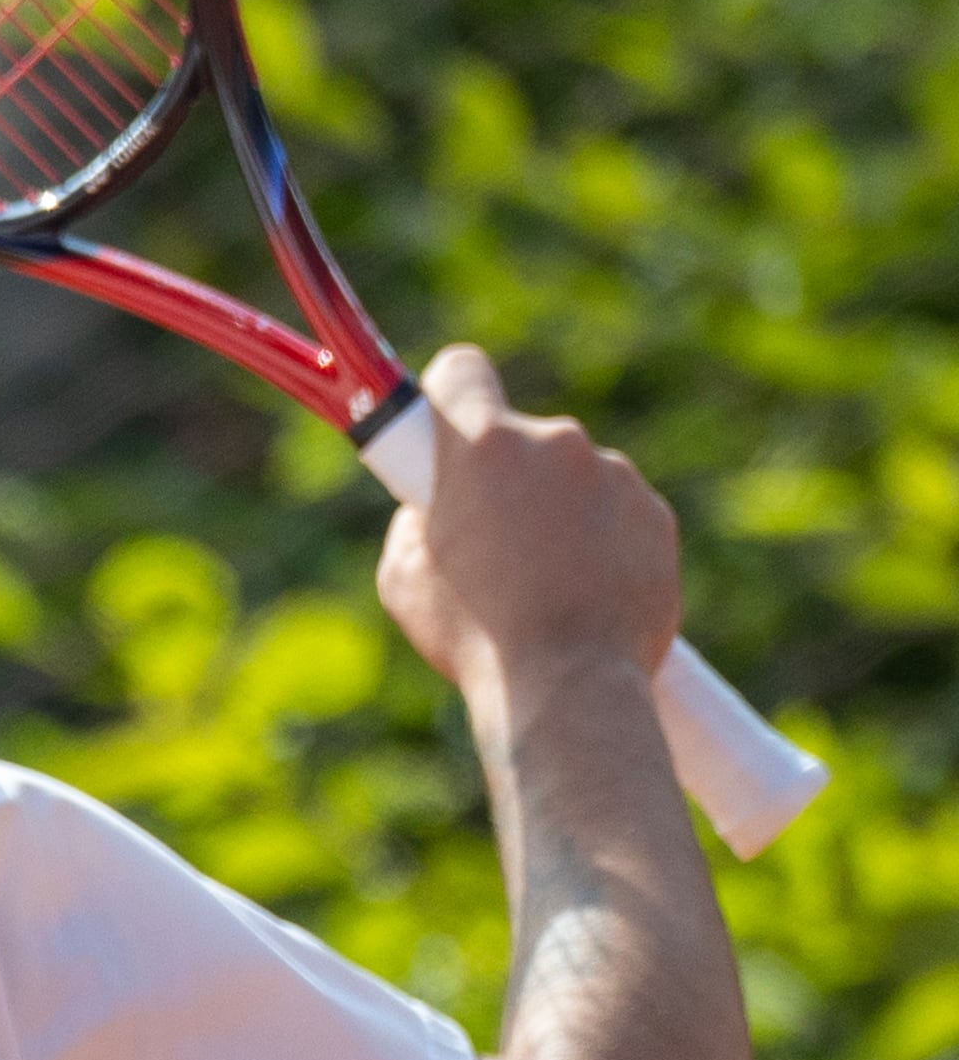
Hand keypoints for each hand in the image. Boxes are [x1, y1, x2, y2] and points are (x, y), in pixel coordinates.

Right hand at [376, 344, 683, 708]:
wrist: (571, 687)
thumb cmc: (477, 637)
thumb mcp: (404, 577)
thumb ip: (416, 521)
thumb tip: (438, 511)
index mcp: (482, 447)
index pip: (460, 372)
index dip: (446, 396)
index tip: (441, 431)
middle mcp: (557, 443)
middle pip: (521, 437)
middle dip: (504, 478)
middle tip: (488, 543)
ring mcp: (615, 476)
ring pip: (572, 478)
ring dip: (555, 514)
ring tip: (542, 585)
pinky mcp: (657, 515)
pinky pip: (616, 512)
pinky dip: (600, 543)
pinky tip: (583, 595)